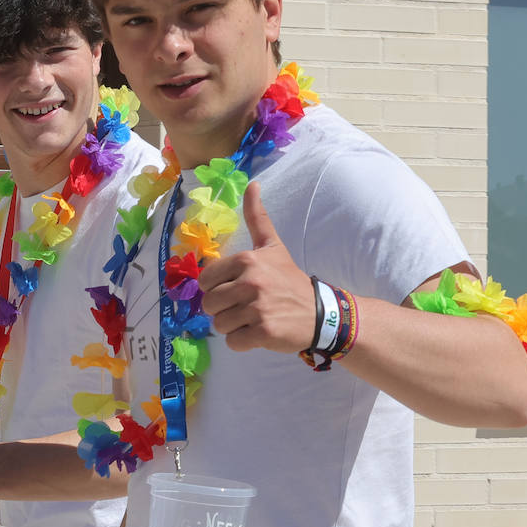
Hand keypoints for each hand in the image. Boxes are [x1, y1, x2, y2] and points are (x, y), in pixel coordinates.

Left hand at [198, 182, 314, 353]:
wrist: (320, 313)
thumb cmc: (289, 280)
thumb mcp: (273, 246)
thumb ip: (258, 218)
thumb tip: (252, 183)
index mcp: (247, 260)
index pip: (206, 281)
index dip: (216, 288)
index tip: (234, 289)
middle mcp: (250, 282)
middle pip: (209, 304)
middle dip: (222, 310)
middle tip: (244, 307)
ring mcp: (257, 308)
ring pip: (219, 324)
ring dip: (232, 326)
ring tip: (252, 319)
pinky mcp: (263, 332)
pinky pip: (233, 342)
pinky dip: (242, 342)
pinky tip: (258, 332)